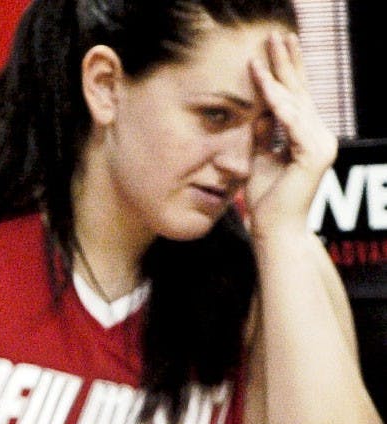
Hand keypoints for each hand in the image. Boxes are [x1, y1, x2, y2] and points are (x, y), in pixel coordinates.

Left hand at [245, 31, 336, 236]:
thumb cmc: (267, 202)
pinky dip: (279, 106)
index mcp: (307, 137)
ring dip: (280, 77)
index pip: (296, 98)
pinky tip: (267, 88)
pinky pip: (293, 124)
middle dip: (286, 64)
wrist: (275, 230)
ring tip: (267, 51)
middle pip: (300, 93)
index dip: (284, 73)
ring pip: (296, 104)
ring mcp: (320, 144)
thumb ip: (263, 138)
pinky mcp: (314, 155)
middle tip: (276, 36)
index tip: (272, 50)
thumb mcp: (260, 161)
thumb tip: (259, 115)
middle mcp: (319, 136)